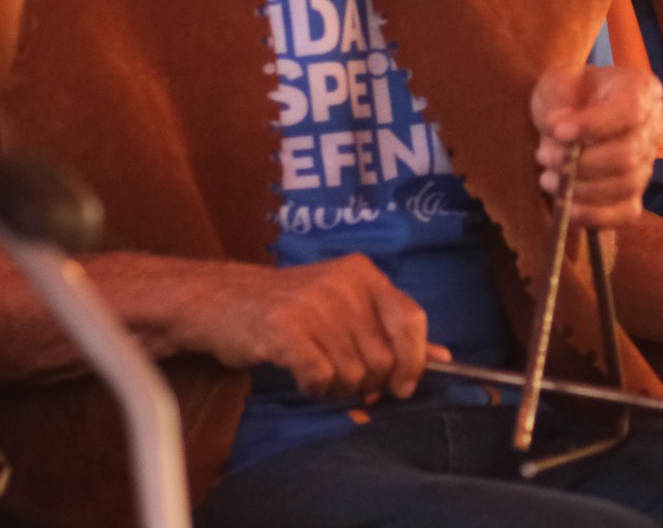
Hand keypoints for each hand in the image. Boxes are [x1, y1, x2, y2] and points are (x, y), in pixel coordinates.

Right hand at [179, 255, 437, 401]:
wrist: (219, 301)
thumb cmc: (288, 308)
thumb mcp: (345, 307)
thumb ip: (392, 330)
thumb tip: (443, 359)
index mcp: (365, 275)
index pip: (411, 319)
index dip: (414, 360)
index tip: (402, 386)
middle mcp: (344, 284)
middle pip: (383, 357)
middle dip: (367, 382)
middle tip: (344, 379)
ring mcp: (314, 304)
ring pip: (353, 373)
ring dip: (338, 387)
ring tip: (318, 372)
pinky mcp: (284, 329)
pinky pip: (321, 377)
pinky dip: (315, 387)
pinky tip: (302, 376)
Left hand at [532, 63, 662, 229]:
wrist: (573, 110)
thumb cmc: (570, 92)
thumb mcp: (558, 80)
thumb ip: (558, 98)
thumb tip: (559, 131)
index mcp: (641, 90)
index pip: (630, 111)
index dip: (595, 125)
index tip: (559, 132)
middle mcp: (653, 127)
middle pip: (627, 155)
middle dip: (580, 163)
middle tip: (544, 157)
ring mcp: (647, 162)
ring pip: (626, 186)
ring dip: (581, 189)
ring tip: (548, 179)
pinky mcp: (635, 192)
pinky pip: (625, 213)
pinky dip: (594, 215)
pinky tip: (566, 206)